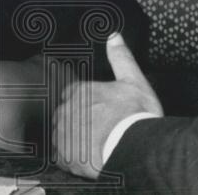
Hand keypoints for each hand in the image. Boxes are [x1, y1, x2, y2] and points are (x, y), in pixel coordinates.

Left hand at [52, 33, 162, 178]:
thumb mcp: (133, 81)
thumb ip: (121, 58)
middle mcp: (66, 110)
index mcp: (80, 91)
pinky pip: (62, 157)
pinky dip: (71, 158)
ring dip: (73, 139)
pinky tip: (87, 159)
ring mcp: (63, 134)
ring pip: (62, 135)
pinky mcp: (64, 157)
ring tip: (93, 146)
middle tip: (98, 131)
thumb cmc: (135, 116)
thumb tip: (114, 37)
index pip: (72, 94)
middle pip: (66, 114)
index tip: (97, 112)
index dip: (85, 103)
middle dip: (77, 121)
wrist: (135, 149)